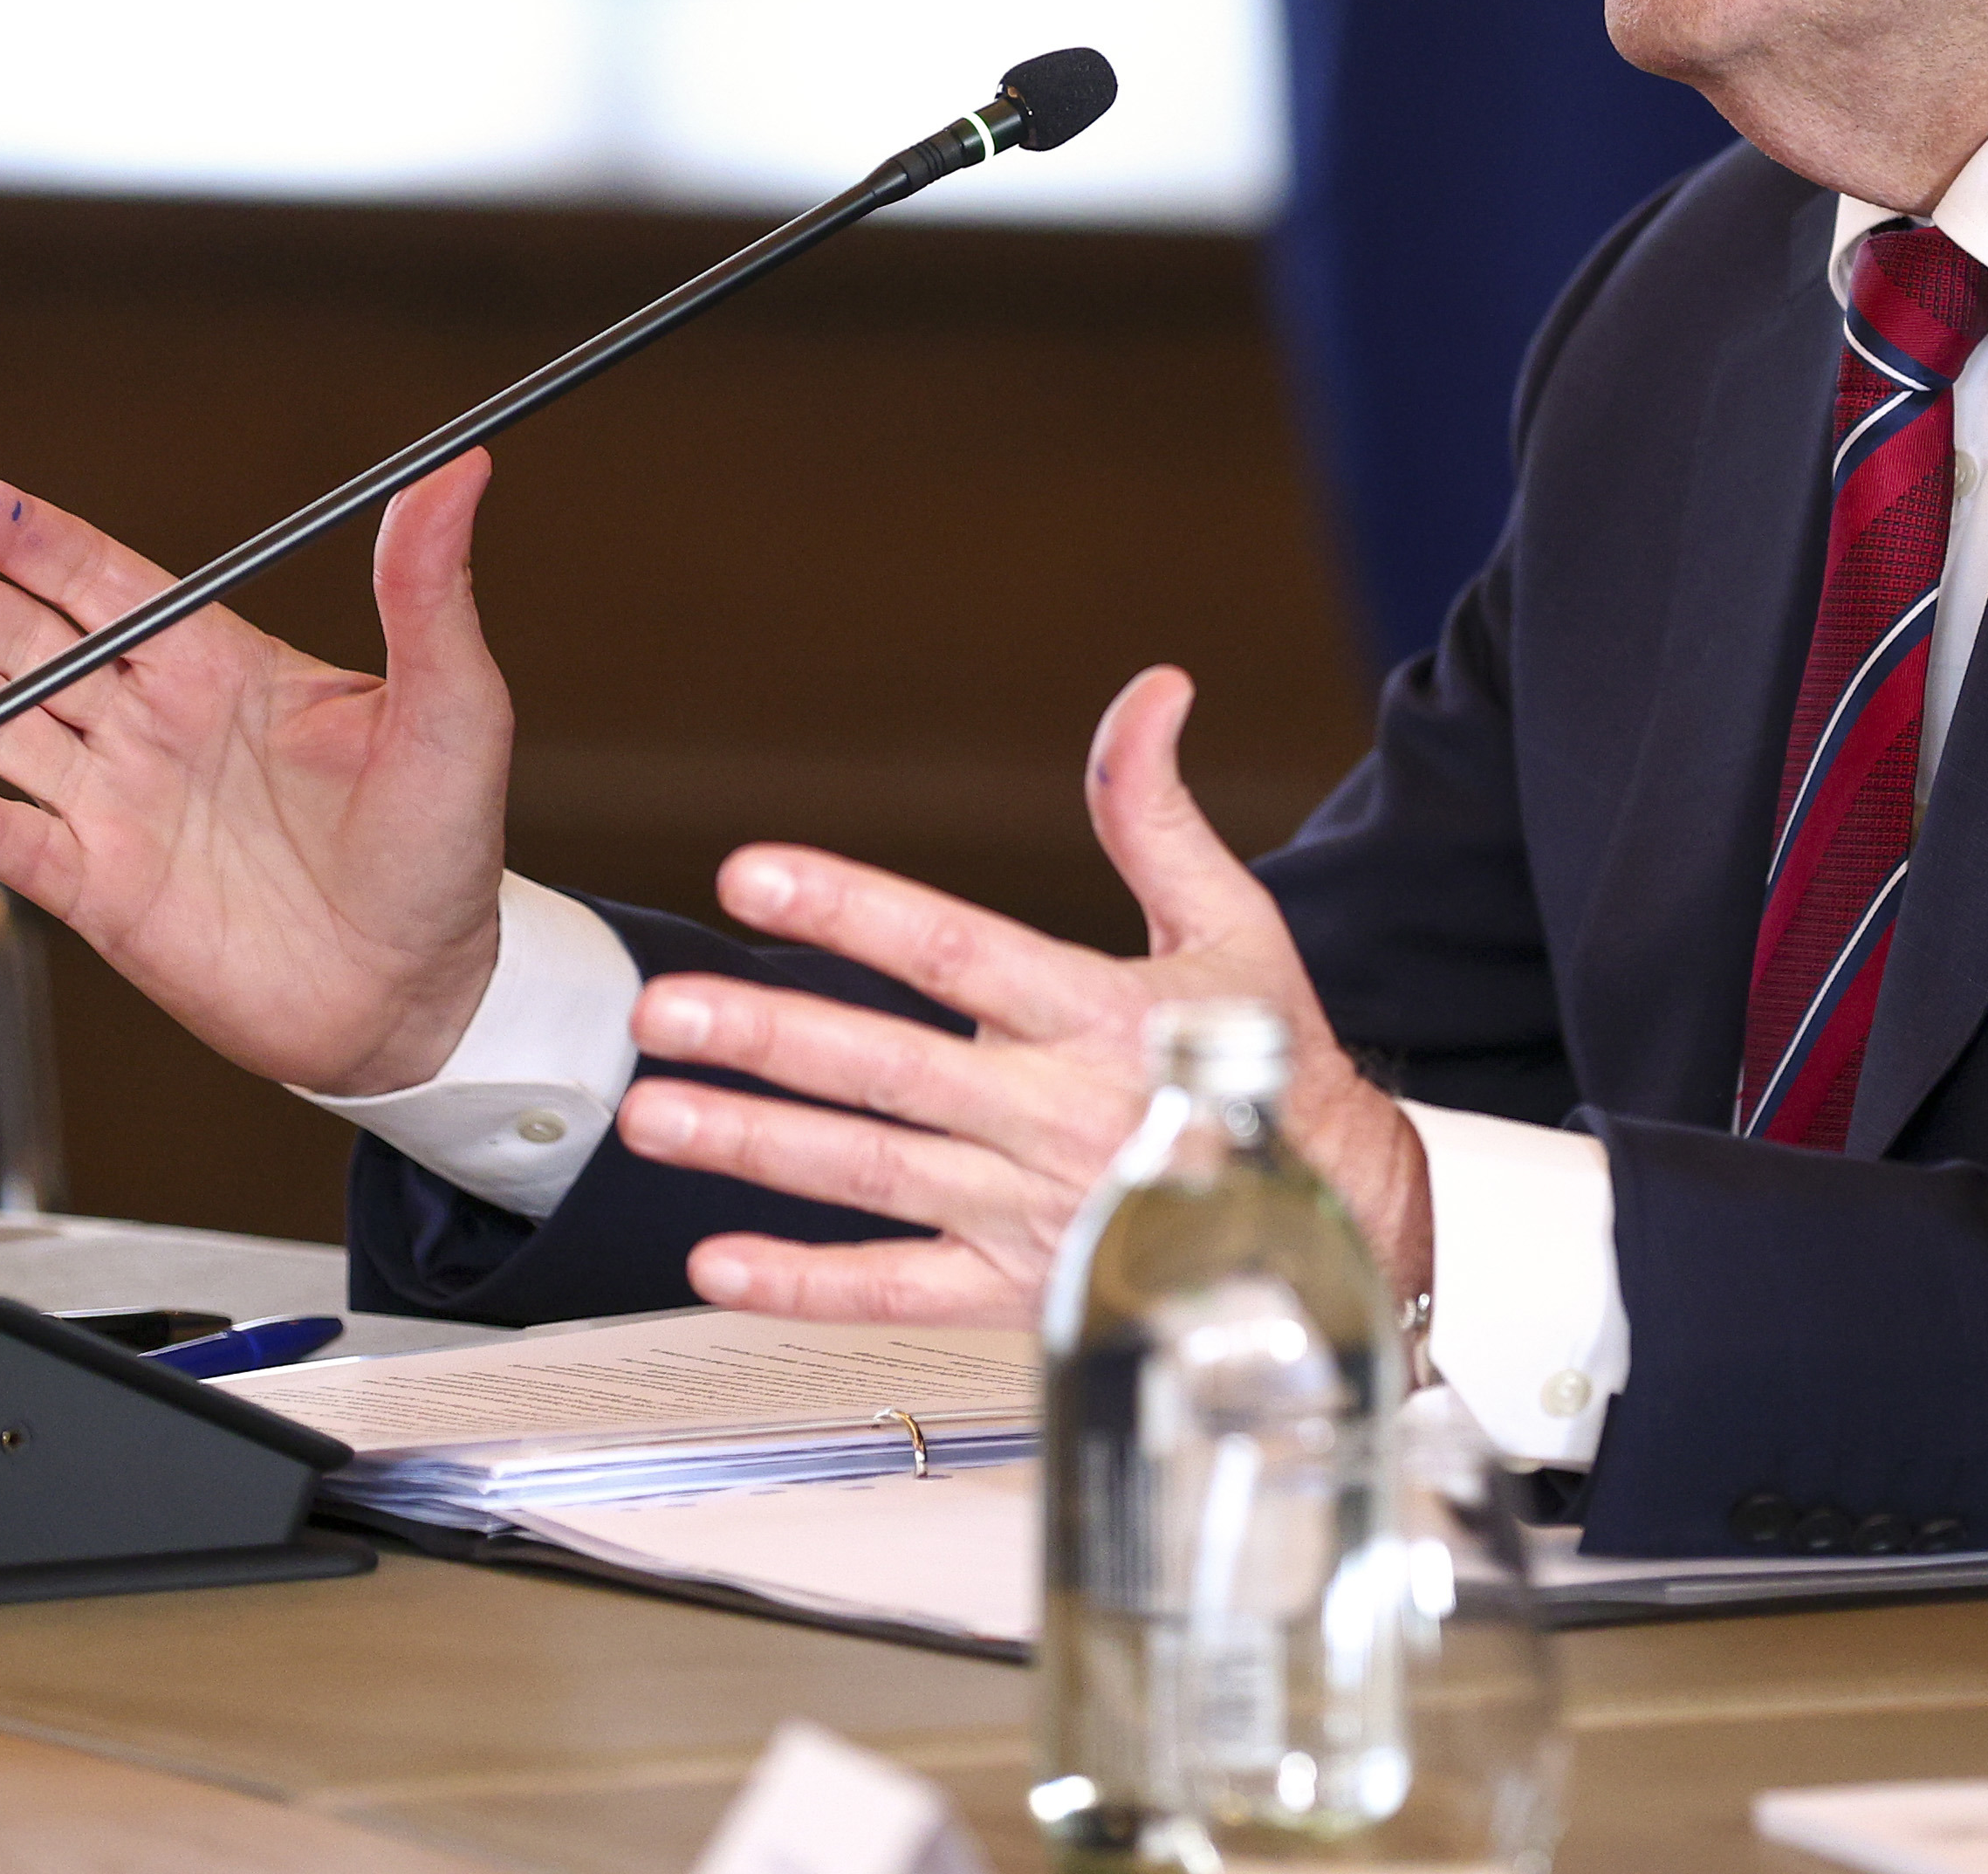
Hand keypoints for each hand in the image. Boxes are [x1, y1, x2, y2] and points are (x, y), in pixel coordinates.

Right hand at [0, 459, 514, 1095]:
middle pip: (30, 644)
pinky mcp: (109, 897)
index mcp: (222, 666)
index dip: (23, 536)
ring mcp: (122, 809)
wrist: (427, 990)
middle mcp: (157, 727)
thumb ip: (430, 592)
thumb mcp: (454, 708)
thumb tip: (456, 475)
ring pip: (9, 732)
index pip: (101, 580)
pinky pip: (26, 849)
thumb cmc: (444, 849)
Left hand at [620, 665, 1432, 1324]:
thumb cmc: (1270, 1060)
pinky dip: (806, 1285)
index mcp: (1107, 1013)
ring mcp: (1038, 1211)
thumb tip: (1150, 692)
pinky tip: (718, 1263)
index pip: (958, 949)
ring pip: (876, 1177)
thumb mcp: (1230, 920)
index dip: (854, 908)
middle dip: (772, 1038)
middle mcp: (1063, 1113)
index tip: (757, 875)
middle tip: (665, 1013)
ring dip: (757, 1144)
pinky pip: (900, 1295)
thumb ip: (1155, 811)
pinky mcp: (1024, 1292)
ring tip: (654, 1115)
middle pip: (895, 1071)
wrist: (1333, 1216)